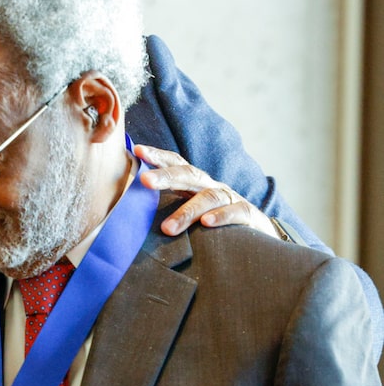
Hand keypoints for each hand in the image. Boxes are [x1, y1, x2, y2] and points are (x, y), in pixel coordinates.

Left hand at [134, 144, 277, 238]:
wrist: (257, 234)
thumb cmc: (212, 224)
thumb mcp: (188, 212)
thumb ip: (164, 208)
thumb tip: (128, 212)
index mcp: (195, 183)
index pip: (176, 164)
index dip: (158, 156)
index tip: (137, 151)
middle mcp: (211, 186)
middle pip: (189, 174)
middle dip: (166, 175)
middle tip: (144, 180)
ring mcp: (230, 199)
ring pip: (209, 197)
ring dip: (187, 211)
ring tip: (168, 228)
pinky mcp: (248, 215)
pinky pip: (235, 212)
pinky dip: (221, 216)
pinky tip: (206, 223)